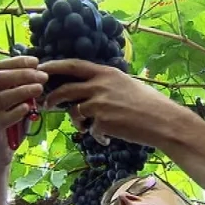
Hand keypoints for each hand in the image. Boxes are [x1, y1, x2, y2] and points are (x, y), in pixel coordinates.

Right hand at [0, 56, 47, 167]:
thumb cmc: (10, 130)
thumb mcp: (19, 109)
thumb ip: (25, 96)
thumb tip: (40, 79)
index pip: (0, 68)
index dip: (17, 62)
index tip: (36, 61)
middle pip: (0, 79)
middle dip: (23, 75)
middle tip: (42, 76)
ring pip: (2, 96)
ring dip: (22, 91)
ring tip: (39, 88)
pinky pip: (2, 118)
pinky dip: (15, 112)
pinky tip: (27, 108)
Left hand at [39, 59, 194, 147]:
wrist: (163, 121)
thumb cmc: (150, 104)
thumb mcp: (127, 84)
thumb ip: (107, 84)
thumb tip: (91, 88)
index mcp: (106, 73)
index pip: (73, 65)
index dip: (54, 66)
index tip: (41, 68)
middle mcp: (100, 85)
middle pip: (65, 90)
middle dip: (52, 98)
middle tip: (46, 105)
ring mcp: (100, 103)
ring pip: (75, 112)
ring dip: (77, 121)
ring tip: (85, 127)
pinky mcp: (102, 122)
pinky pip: (90, 130)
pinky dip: (97, 136)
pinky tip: (108, 139)